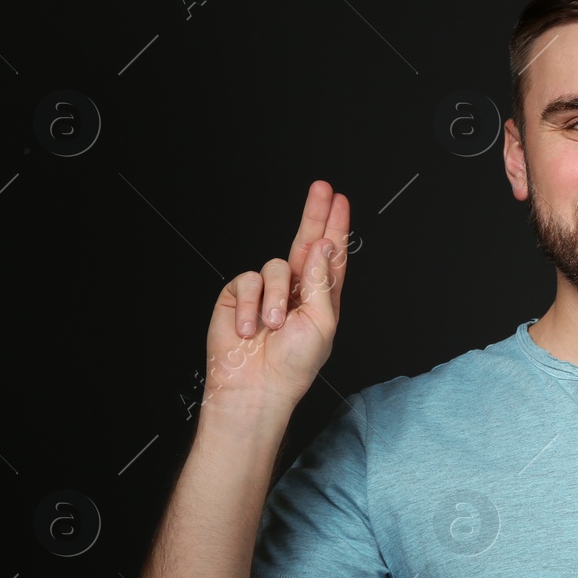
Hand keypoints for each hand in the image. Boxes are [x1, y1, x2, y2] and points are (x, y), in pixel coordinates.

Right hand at [202, 180, 349, 412]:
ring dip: (275, 298)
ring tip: (274, 325)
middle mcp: (295, 290)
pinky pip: (247, 281)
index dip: (335, 227)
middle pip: (305, 242)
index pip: (331, 255)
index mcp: (320, 297)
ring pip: (275, 266)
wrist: (254, 388)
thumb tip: (322, 246)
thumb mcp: (320, 324)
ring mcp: (267, 292)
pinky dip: (248, 305)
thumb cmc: (292, 366)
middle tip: (322, 188)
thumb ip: (321, 282)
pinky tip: (249, 327)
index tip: (340, 201)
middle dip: (314, 214)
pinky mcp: (238, 295)